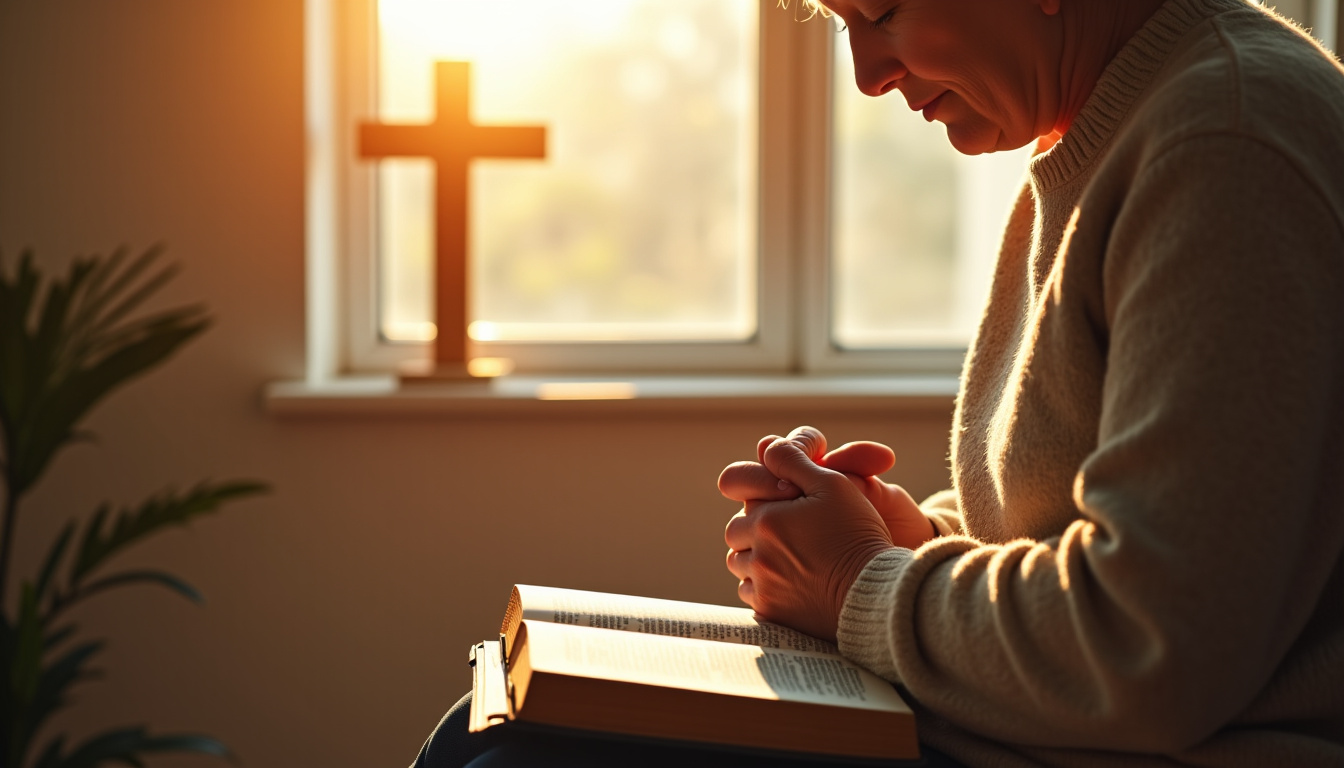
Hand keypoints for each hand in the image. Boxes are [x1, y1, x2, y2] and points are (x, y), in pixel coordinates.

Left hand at [721, 427, 896, 641]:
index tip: (785, 500)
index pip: (742, 497)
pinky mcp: (771, 611)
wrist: (876, 593)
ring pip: (739, 563)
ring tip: (787, 553)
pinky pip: (750, 592)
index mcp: (767, 519)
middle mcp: (758, 553)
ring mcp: (763, 585)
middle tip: (786, 529)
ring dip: (755, 555)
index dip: (764, 493)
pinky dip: (762, 584)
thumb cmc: (857, 534)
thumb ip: (793, 460)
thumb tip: (766, 447)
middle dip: (755, 525)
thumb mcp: (833, 484)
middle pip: (736, 532)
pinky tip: (788, 578)